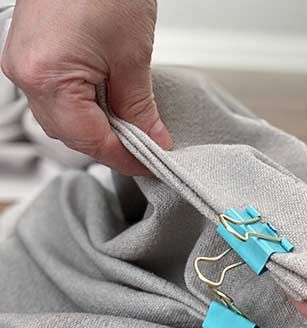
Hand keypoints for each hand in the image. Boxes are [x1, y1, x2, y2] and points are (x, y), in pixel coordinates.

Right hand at [1, 0, 171, 174]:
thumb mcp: (132, 55)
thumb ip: (140, 107)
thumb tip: (153, 140)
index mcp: (48, 77)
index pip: (91, 140)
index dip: (126, 158)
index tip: (152, 163)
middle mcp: (25, 75)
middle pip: (72, 135)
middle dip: (111, 146)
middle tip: (146, 148)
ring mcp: (23, 64)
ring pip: (62, 120)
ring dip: (97, 129)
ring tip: (131, 127)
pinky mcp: (30, 56)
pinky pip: (56, 99)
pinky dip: (84, 109)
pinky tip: (107, 106)